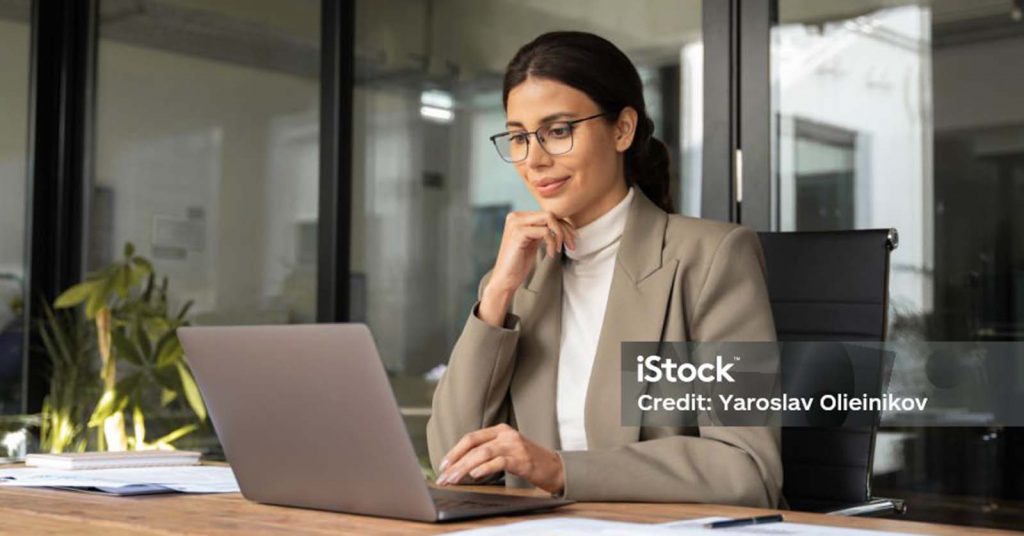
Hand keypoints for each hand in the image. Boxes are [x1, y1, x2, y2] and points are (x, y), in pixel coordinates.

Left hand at [434, 424, 564, 493]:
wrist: (556, 468)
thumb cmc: (529, 462)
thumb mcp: (507, 451)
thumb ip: (488, 453)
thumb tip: (462, 467)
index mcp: (500, 430)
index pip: (471, 437)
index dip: (455, 451)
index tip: (443, 465)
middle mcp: (506, 434)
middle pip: (473, 445)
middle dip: (455, 461)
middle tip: (443, 476)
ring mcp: (514, 446)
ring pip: (482, 454)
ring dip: (464, 468)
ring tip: (453, 478)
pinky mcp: (522, 459)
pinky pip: (499, 462)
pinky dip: (484, 468)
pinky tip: (474, 475)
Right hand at [478, 211, 575, 326]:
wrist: (505, 279)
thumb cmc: (519, 263)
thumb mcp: (533, 242)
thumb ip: (543, 230)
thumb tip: (564, 223)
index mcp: (519, 217)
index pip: (547, 214)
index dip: (563, 225)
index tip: (572, 239)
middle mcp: (516, 216)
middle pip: (550, 214)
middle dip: (565, 229)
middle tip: (572, 246)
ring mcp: (516, 223)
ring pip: (549, 219)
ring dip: (560, 235)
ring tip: (560, 250)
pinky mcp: (518, 233)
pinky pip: (545, 232)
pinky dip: (552, 243)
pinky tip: (551, 254)